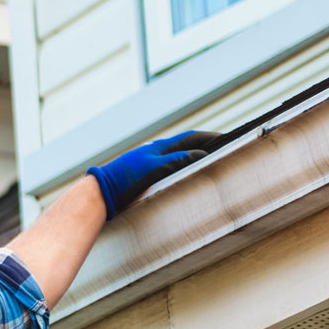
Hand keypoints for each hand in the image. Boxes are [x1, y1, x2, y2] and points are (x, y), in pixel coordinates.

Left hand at [85, 130, 220, 218]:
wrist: (102, 191)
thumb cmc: (126, 179)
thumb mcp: (156, 168)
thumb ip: (179, 161)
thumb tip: (203, 156)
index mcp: (161, 147)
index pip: (191, 137)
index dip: (210, 137)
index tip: (227, 138)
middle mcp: (157, 152)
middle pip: (187, 146)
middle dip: (206, 146)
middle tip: (224, 150)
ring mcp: (151, 163)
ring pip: (180, 158)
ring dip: (195, 158)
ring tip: (212, 163)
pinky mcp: (146, 176)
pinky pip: (172, 169)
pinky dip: (184, 170)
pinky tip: (188, 178)